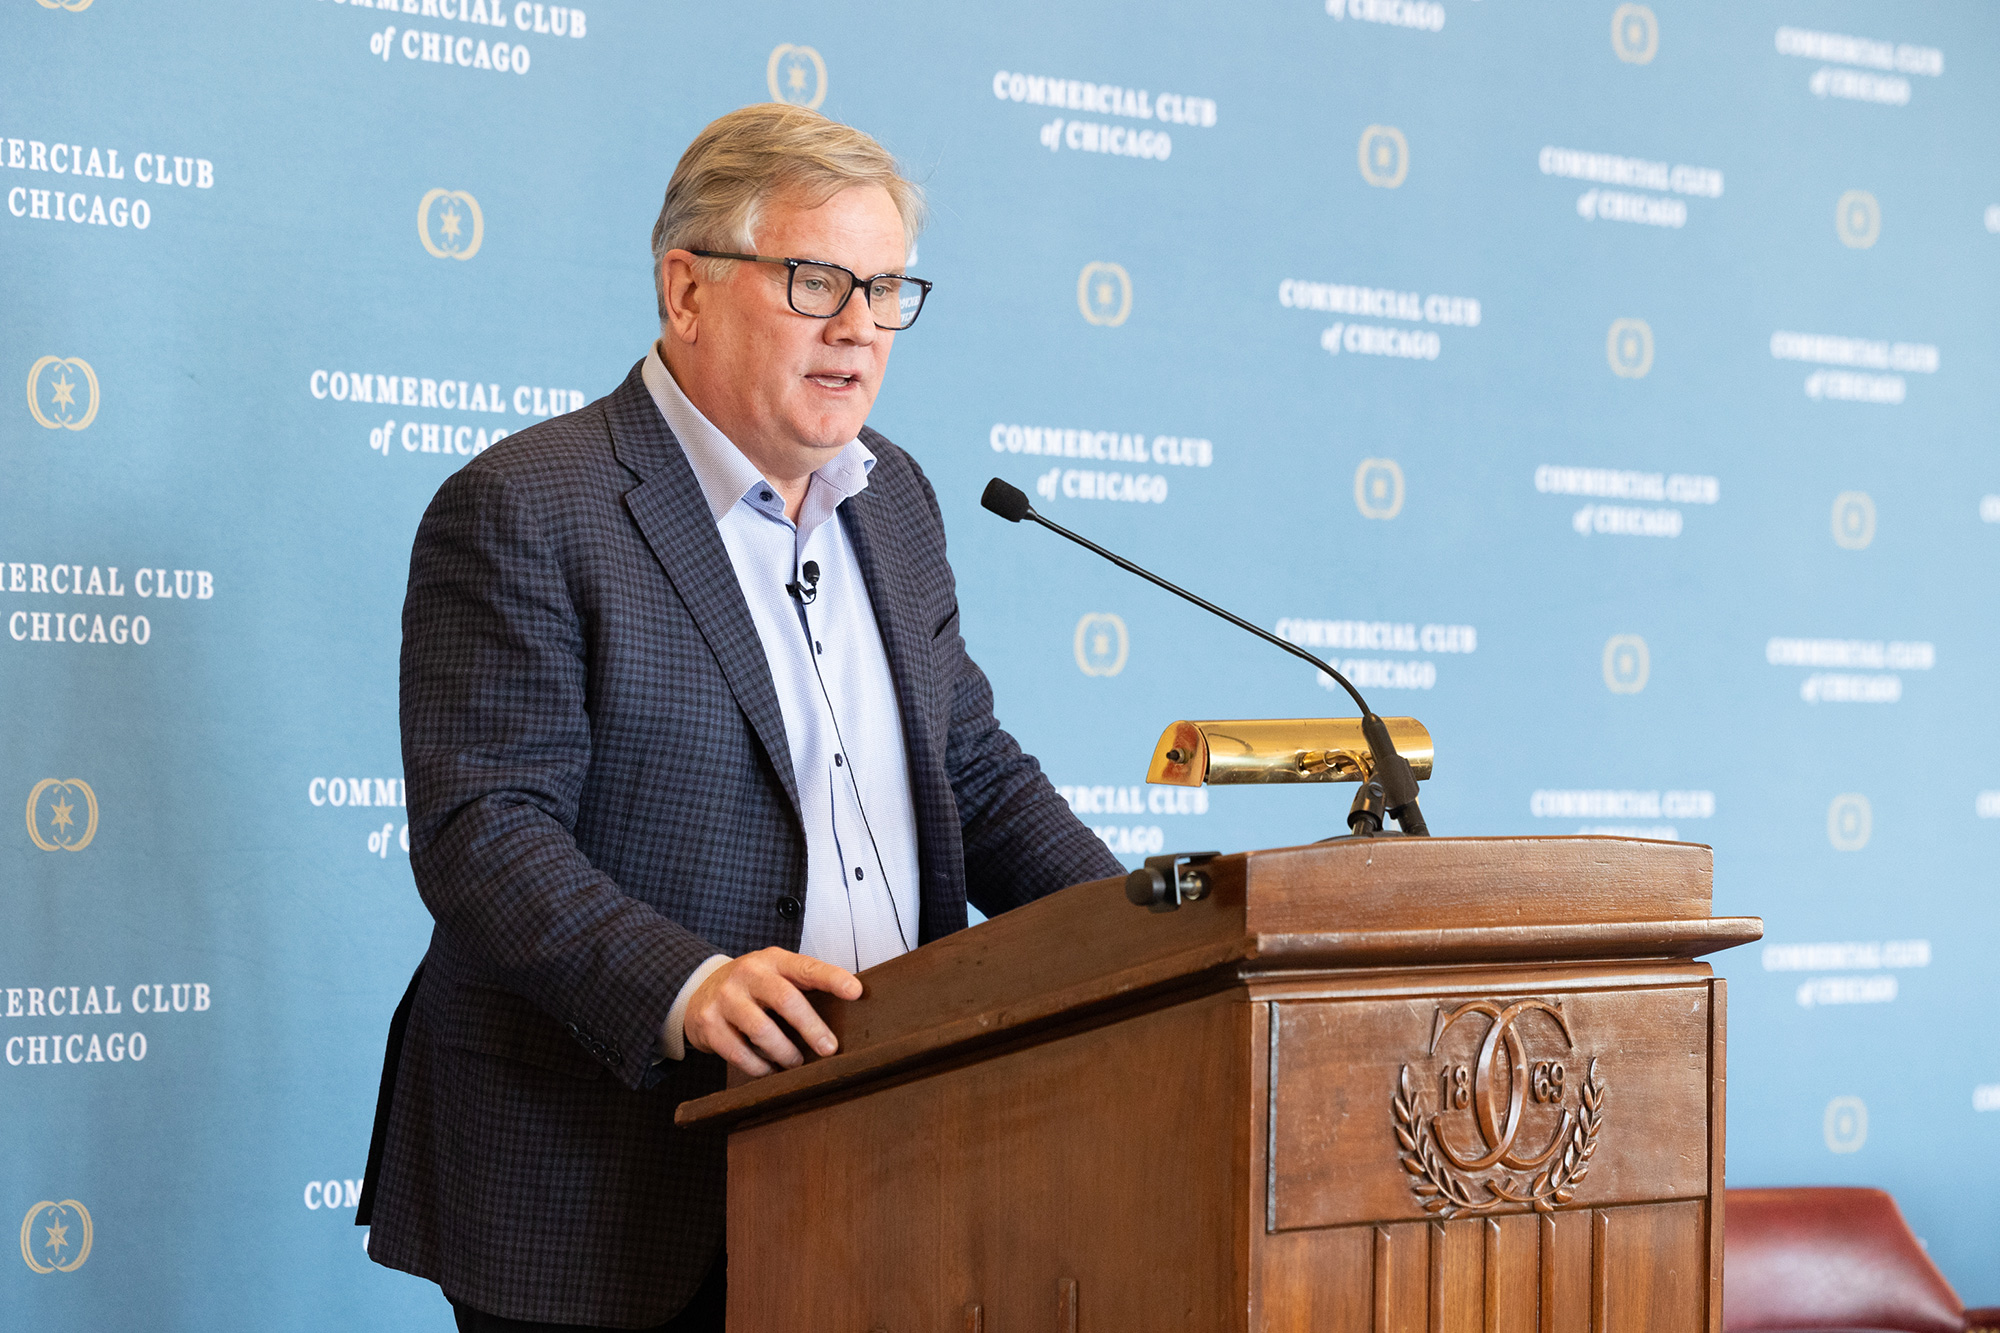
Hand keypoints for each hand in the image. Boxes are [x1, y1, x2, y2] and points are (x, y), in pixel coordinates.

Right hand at [683, 947, 862, 1077]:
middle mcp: (748, 973)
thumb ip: (802, 986)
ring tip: (796, 1062)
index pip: (807, 967)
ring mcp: (726, 997)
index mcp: (773, 960)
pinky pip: (739, 1052)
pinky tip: (769, 1070)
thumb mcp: (775, 975)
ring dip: (785, 1052)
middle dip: (811, 1027)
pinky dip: (759, 1066)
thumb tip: (846, 1010)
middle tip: (829, 1048)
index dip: (832, 978)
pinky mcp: (709, 1023)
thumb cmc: (751, 987)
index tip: (855, 991)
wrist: (698, 991)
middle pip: (786, 1000)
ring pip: (761, 1030)